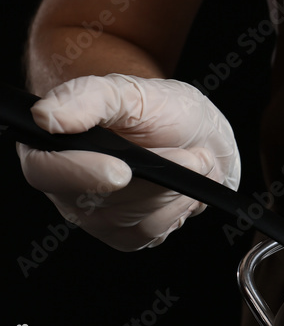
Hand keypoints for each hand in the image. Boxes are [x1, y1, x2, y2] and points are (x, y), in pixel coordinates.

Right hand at [17, 74, 240, 250]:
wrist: (197, 135)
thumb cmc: (158, 110)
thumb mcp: (128, 91)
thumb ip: (85, 97)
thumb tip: (45, 117)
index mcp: (52, 148)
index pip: (43, 171)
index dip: (79, 174)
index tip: (122, 170)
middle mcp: (66, 188)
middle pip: (96, 205)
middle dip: (152, 182)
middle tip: (188, 155)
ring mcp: (95, 216)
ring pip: (129, 222)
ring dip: (172, 192)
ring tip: (191, 162)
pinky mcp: (125, 234)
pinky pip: (149, 234)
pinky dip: (176, 208)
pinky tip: (182, 187)